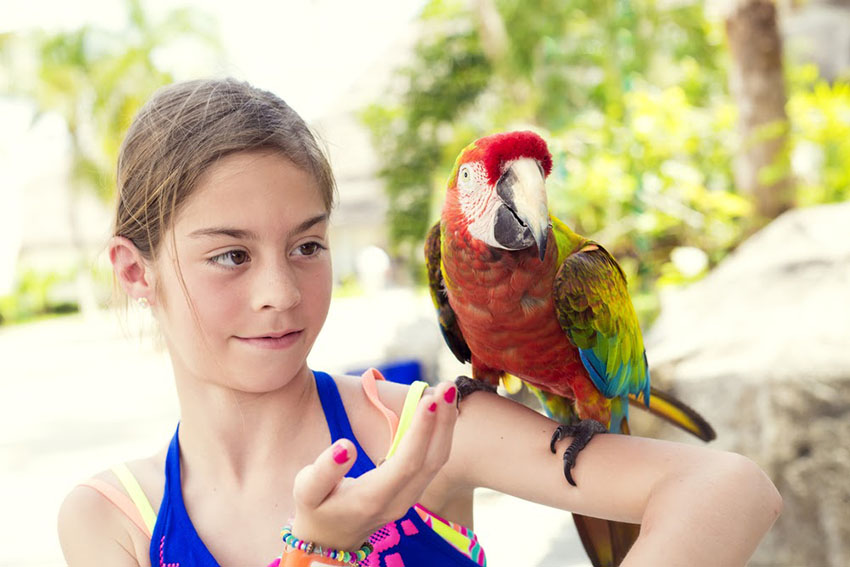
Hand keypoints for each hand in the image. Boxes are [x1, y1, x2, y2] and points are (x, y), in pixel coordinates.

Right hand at [291, 381, 458, 549]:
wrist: (330, 539)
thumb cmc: (316, 509)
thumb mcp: (307, 491)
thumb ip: (324, 470)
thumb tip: (345, 446)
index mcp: (373, 498)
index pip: (407, 463)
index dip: (421, 431)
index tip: (429, 400)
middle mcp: (399, 500)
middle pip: (431, 461)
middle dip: (442, 422)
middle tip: (447, 386)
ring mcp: (410, 497)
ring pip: (437, 461)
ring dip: (446, 425)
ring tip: (449, 391)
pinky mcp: (413, 490)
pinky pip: (433, 461)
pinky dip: (440, 434)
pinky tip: (442, 410)